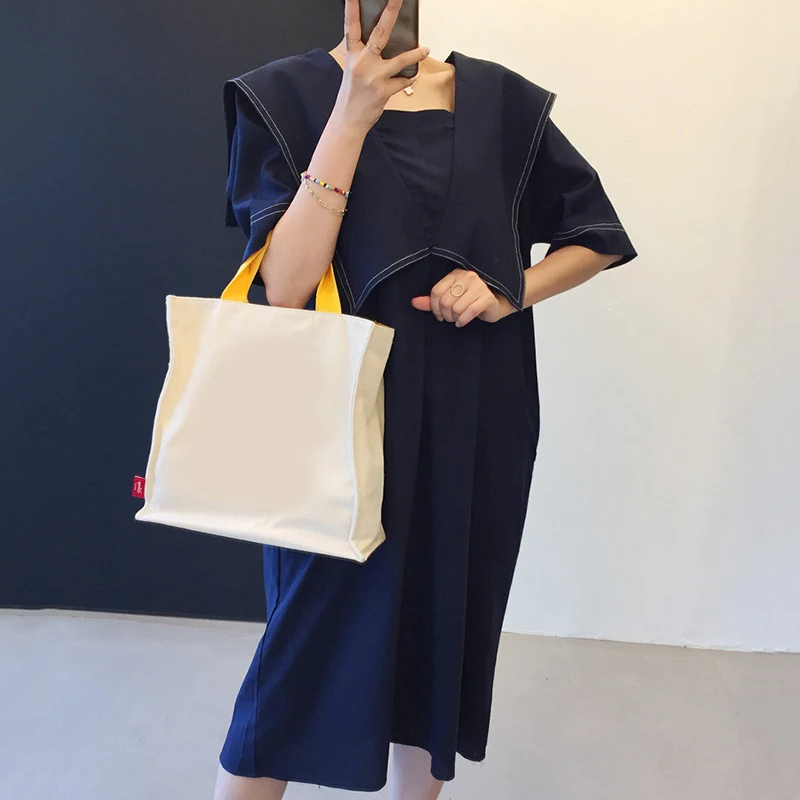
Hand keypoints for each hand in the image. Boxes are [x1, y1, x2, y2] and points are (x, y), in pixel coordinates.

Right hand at [332, 0, 429, 132]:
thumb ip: (364, 54)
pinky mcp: (384, 91)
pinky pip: (403, 81)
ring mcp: (374, 77)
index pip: (351, 26)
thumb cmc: (351, 94)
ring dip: (415, 54)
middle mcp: (362, 63)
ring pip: (400, 60)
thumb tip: (380, 41)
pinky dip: (409, 78)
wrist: (349, 119)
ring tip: (425, 49)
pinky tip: (411, 76)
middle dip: (390, 13)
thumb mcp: (352, 69)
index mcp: (352, 55)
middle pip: (380, 33)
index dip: (352, 9)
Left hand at [411, 269, 517, 326]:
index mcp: (456, 274)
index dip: (434, 307)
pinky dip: (462, 321)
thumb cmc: (474, 300)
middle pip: (445, 301)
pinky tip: (463, 322)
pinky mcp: (487, 298)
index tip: (439, 315)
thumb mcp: (452, 299)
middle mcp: (468, 277)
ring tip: (458, 319)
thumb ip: (432, 301)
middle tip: (450, 318)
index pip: (436, 291)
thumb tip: (413, 302)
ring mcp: (479, 286)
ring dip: (455, 318)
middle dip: (445, 315)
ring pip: (456, 308)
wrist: (500, 303)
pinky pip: (468, 312)